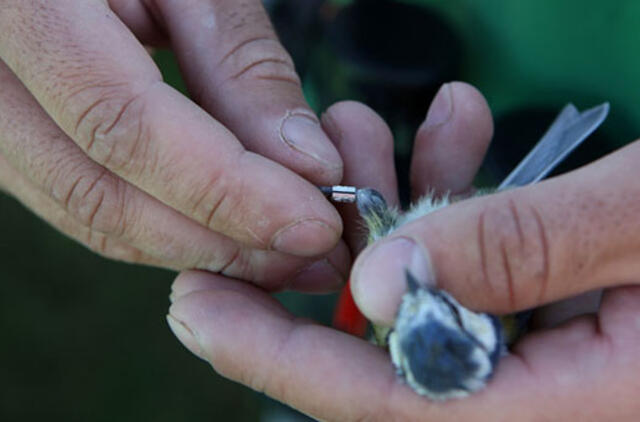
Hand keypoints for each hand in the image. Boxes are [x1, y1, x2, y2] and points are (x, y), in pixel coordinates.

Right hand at [0, 0, 348, 290]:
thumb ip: (239, 62)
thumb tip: (307, 163)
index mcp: (19, 5)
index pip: (122, 123)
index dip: (225, 189)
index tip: (312, 221)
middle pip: (99, 192)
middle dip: (218, 239)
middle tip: (310, 250)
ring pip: (85, 213)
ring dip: (192, 246)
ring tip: (278, 250)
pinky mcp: (7, 140)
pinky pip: (78, 201)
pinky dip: (156, 227)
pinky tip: (221, 230)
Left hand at [168, 87, 639, 419]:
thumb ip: (524, 251)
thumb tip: (385, 279)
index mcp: (572, 409)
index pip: (387, 401)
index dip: (279, 355)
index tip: (193, 308)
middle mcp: (552, 398)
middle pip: (390, 349)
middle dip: (323, 257)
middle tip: (262, 189)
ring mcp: (557, 353)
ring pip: (432, 290)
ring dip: (394, 200)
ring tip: (364, 126)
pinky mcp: (566, 305)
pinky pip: (484, 263)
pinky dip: (460, 195)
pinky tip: (456, 126)